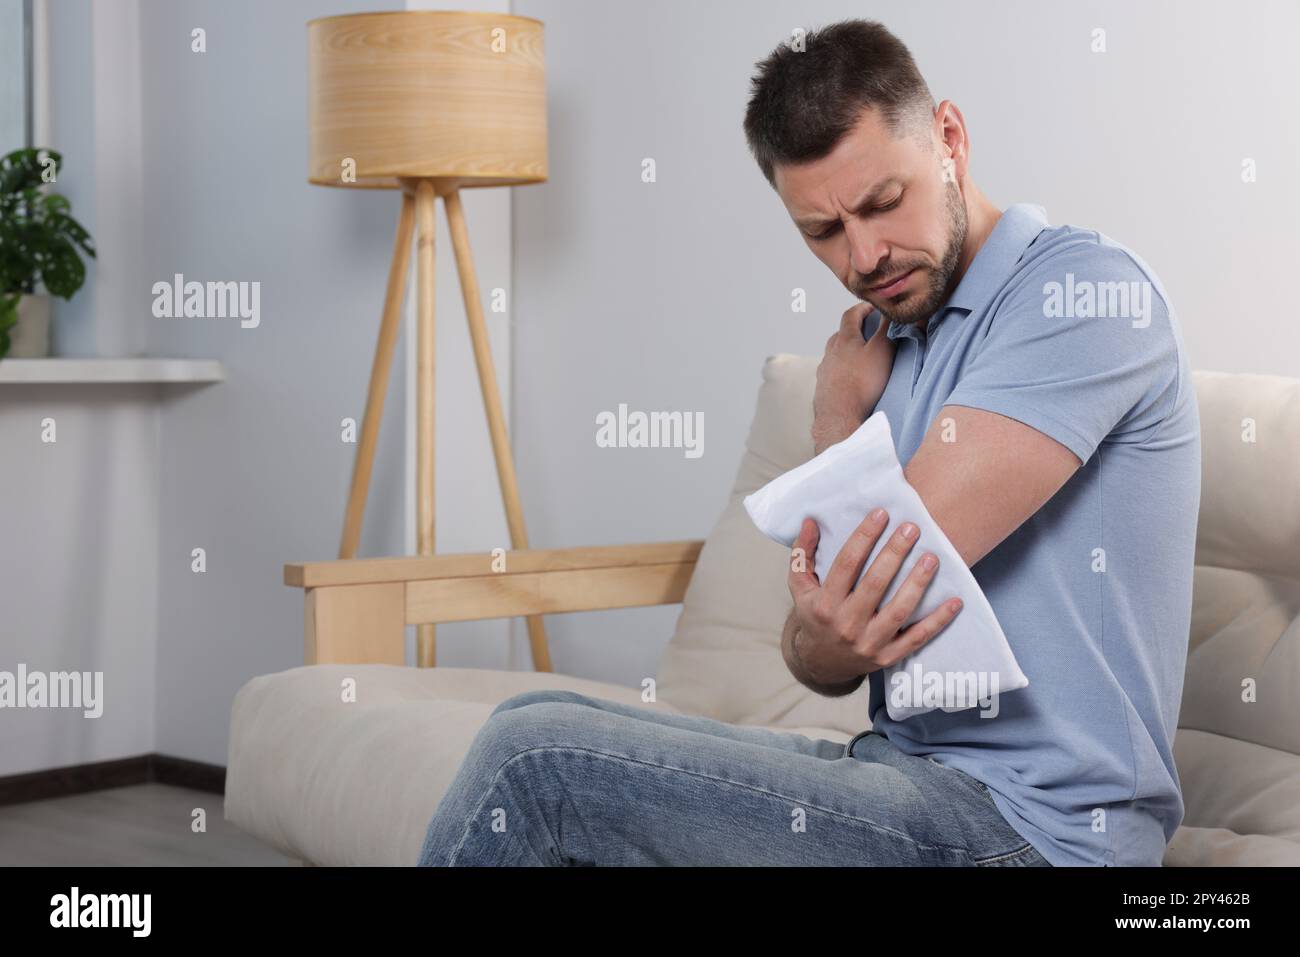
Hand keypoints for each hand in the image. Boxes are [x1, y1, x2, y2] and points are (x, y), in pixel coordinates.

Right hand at [786, 509, 962, 686]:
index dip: (863, 537)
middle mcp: (846, 625)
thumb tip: (810, 521)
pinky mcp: (888, 657)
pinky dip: (938, 621)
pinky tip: (955, 601)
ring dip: (917, 583)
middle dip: (894, 554)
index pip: (846, 565)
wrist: (822, 663)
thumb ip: (802, 553)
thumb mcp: (800, 586)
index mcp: (824, 604)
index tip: (881, 514)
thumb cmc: (815, 616)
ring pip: (898, 611)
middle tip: (912, 529)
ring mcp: (869, 643)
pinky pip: (917, 638)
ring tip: (931, 558)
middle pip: (874, 584)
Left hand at [811, 303, 895, 454]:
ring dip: (846, 351)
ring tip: (860, 357)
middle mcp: (829, 353)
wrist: (840, 417)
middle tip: (867, 332)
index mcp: (843, 340)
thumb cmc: (861, 383)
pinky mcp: (823, 389)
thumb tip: (889, 313)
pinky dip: (841, 370)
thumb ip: (886, 330)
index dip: (863, 308)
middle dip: (854, 330)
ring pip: (834, 355)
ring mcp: (824, 372)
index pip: (850, 315)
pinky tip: (849, 379)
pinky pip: (832, 374)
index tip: (872, 307)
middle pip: (840, 335)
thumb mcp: (881, 351)